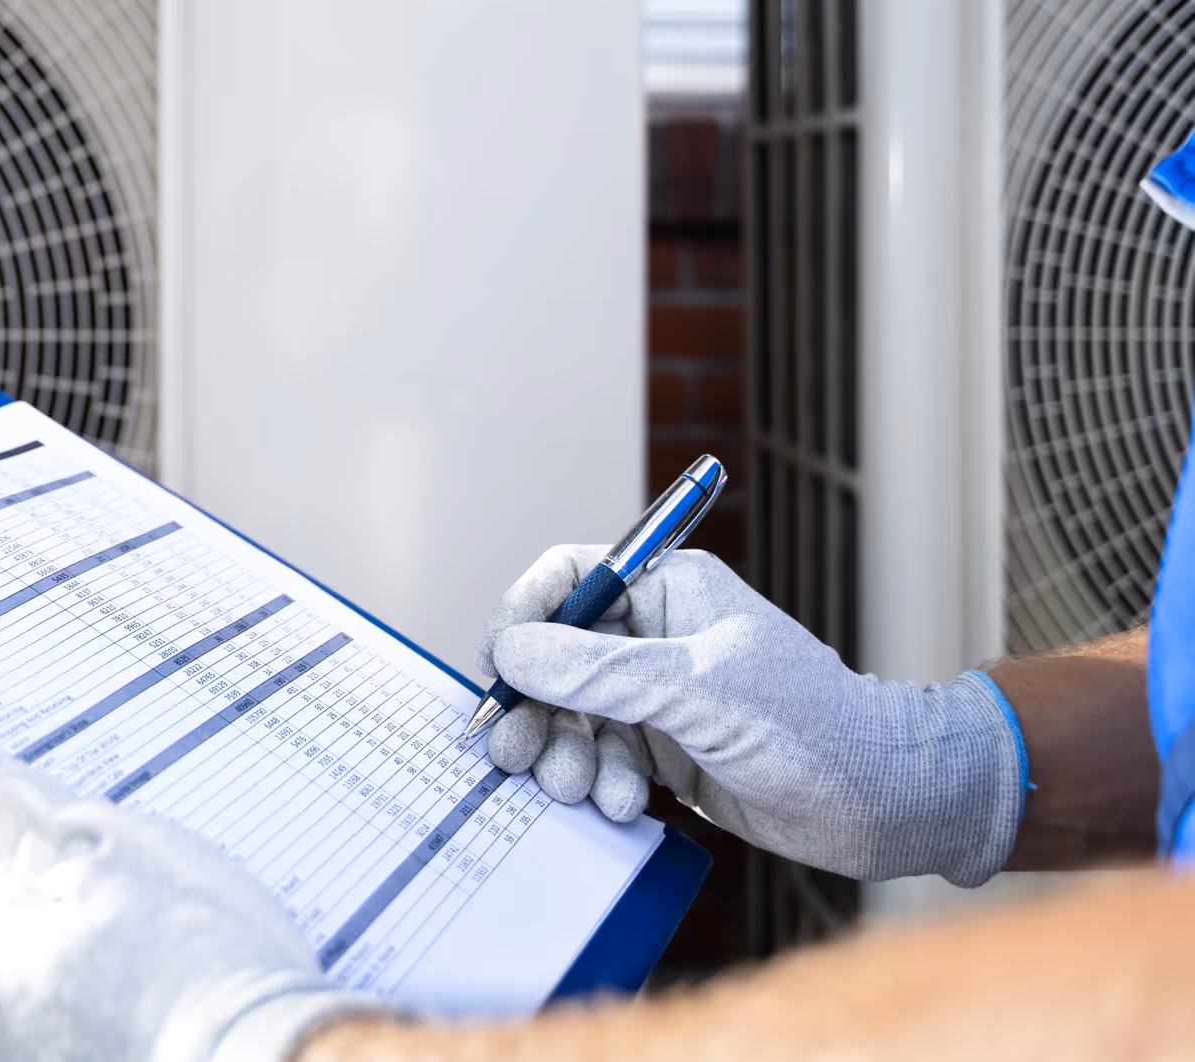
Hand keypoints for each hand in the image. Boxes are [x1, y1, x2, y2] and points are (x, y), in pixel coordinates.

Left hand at [0, 744, 381, 1061]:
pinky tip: (193, 1003)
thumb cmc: (201, 956)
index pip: (11, 869)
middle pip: (47, 932)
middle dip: (102, 910)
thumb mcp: (121, 849)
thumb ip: (36, 810)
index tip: (132, 863)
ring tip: (190, 963)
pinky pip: (116, 1026)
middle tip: (170, 913)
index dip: (79, 848)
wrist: (273, 1055)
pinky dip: (149, 1011)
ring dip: (128, 965)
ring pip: (87, 983)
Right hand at [474, 545, 1027, 885]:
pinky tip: (622, 806)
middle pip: (556, 656)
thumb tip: (514, 648)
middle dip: (536, 707)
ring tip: (577, 788)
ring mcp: (659, 696)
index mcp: (669, 590)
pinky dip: (599, 783)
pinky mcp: (666, 751)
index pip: (568, 579)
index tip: (498, 667)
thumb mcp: (698, 690)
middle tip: (515, 752)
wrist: (887, 803)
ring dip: (565, 753)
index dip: (523, 617)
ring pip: (572, 714)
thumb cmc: (814, 726)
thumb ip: (599, 669)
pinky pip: (601, 757)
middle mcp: (657, 637)